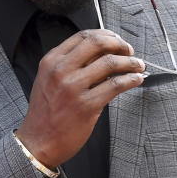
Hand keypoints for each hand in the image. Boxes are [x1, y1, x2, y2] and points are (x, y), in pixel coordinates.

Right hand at [16, 29, 144, 167]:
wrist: (38, 142)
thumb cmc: (46, 114)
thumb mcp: (48, 80)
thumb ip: (69, 65)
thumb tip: (102, 54)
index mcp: (52, 61)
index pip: (83, 36)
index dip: (106, 35)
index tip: (117, 40)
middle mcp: (61, 70)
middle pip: (98, 43)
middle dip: (120, 44)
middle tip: (129, 51)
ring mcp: (73, 87)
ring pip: (110, 63)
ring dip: (130, 63)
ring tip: (138, 66)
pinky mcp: (86, 105)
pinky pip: (115, 85)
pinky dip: (131, 80)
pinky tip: (135, 80)